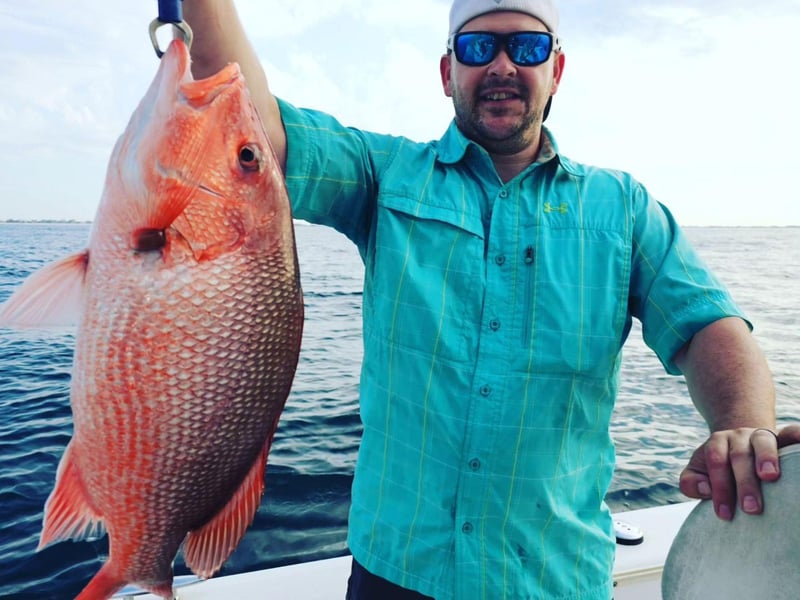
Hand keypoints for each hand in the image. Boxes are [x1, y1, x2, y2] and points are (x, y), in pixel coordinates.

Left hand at [679, 425, 799, 519]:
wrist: (738, 444)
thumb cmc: (719, 470)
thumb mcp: (698, 473)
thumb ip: (690, 483)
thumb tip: (704, 488)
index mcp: (717, 444)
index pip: (716, 462)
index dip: (719, 487)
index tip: (724, 514)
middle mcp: (739, 437)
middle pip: (739, 455)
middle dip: (744, 483)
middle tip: (751, 509)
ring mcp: (761, 435)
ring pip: (763, 441)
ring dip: (766, 458)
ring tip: (770, 477)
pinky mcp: (782, 438)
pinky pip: (790, 433)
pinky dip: (797, 437)